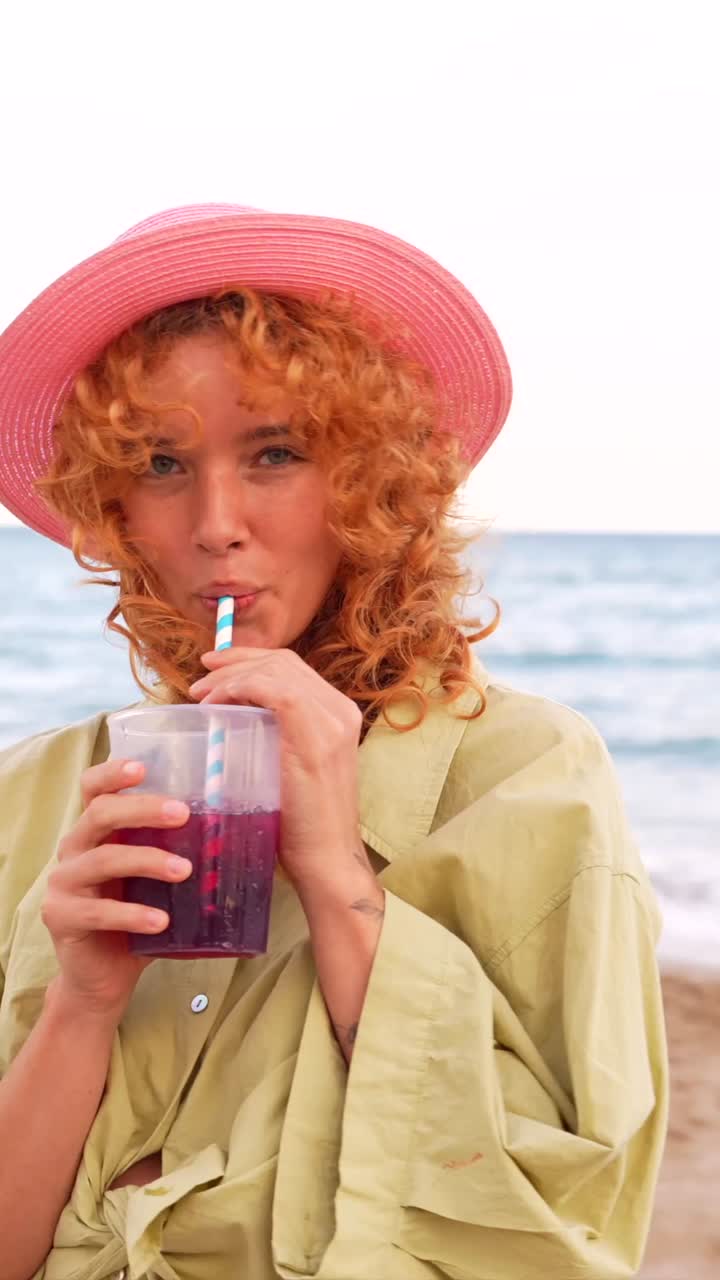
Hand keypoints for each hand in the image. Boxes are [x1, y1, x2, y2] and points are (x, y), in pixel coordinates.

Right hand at [41, 759, 191, 1021]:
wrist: (104, 977)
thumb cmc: (138, 916)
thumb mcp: (155, 878)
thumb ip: (176, 851)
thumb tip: (238, 829)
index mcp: (95, 831)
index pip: (94, 788)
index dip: (113, 773)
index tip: (143, 767)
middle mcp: (74, 848)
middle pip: (101, 813)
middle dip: (144, 809)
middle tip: (183, 814)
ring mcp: (63, 882)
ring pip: (104, 859)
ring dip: (148, 861)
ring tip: (185, 871)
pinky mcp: (60, 917)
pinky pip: (99, 912)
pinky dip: (134, 914)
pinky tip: (161, 921)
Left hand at [189, 647, 364, 890]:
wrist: (327, 859)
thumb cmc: (301, 824)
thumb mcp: (291, 767)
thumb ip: (277, 736)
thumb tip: (234, 716)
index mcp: (338, 713)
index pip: (292, 667)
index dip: (250, 659)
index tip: (214, 667)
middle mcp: (340, 710)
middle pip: (283, 661)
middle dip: (235, 661)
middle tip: (200, 677)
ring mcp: (333, 721)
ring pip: (276, 671)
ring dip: (231, 676)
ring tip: (201, 695)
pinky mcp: (316, 738)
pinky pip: (274, 691)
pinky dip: (240, 689)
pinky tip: (216, 705)